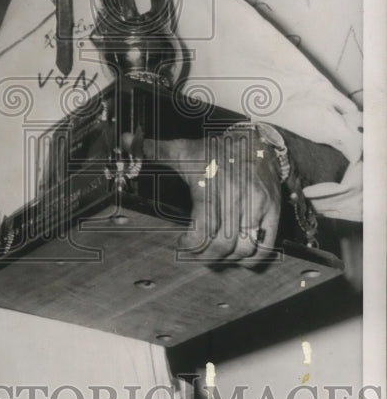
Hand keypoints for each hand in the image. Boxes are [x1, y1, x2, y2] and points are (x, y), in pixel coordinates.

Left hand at [142, 127, 281, 264]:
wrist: (258, 141)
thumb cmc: (216, 150)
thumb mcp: (184, 149)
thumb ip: (155, 150)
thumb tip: (126, 140)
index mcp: (211, 187)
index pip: (202, 230)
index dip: (190, 245)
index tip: (181, 244)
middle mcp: (236, 198)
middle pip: (222, 244)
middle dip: (206, 256)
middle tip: (196, 254)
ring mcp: (257, 207)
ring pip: (244, 248)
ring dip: (228, 258)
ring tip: (215, 256)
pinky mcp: (273, 211)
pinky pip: (266, 245)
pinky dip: (253, 257)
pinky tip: (239, 255)